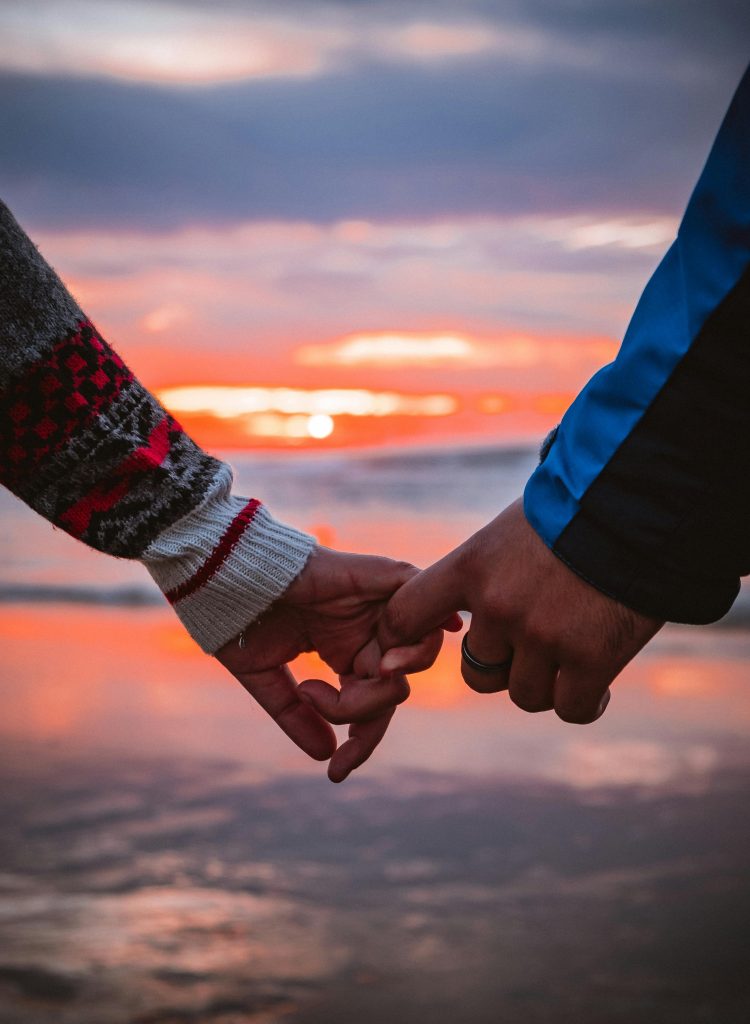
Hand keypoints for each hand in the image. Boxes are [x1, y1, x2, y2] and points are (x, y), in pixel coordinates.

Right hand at [216, 546, 458, 781]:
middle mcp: (367, 631)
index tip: (336, 773)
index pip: (369, 706)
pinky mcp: (385, 577)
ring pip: (416, 654)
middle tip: (318, 702)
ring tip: (355, 684)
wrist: (226, 573)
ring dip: (389, 683)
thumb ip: (297, 716)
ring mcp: (378, 606)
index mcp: (344, 651)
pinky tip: (413, 648)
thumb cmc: (238, 617)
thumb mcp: (265, 678)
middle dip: (363, 715)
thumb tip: (326, 756)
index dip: (359, 744)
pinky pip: (426, 602)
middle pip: (393, 689)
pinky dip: (430, 625)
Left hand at [379, 498, 662, 722]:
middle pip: (478, 673)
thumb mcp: (511, 529)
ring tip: (572, 658)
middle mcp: (500, 607)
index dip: (404, 639)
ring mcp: (545, 637)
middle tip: (535, 643)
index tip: (420, 645)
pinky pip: (571, 708)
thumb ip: (483, 570)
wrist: (644, 504)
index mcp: (472, 566)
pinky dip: (585, 702)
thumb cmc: (577, 508)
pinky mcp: (592, 660)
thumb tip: (459, 608)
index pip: (406, 615)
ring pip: (525, 694)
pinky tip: (598, 685)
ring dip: (546, 684)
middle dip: (503, 666)